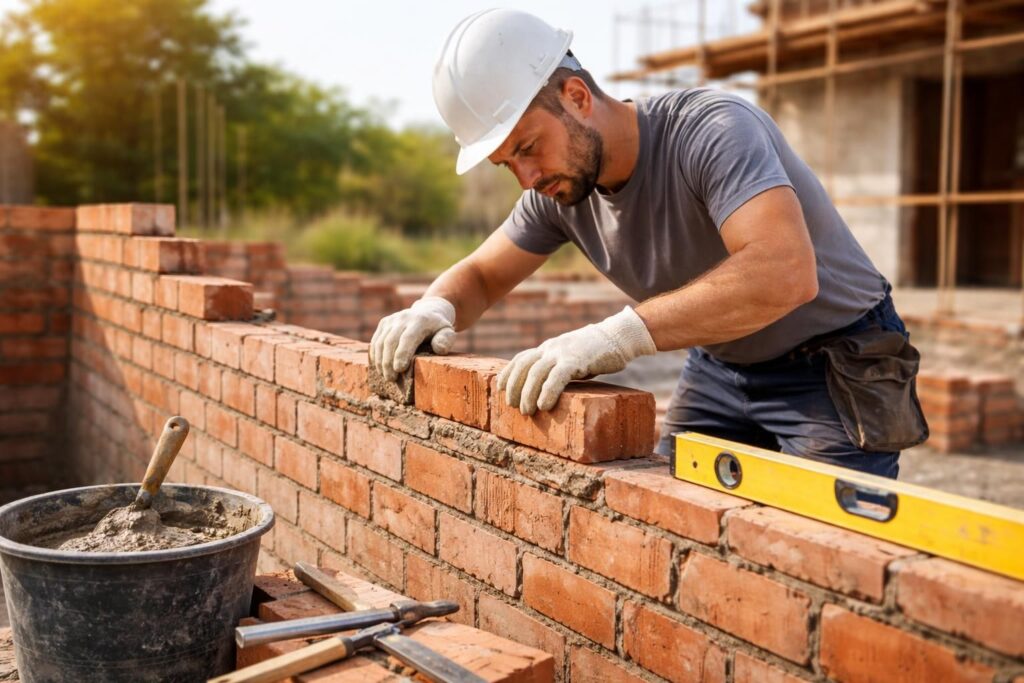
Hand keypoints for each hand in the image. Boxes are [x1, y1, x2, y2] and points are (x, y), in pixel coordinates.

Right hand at [370, 297, 456, 380]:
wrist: (428, 311)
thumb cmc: (437, 328)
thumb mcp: (447, 332)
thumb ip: (446, 340)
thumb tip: (439, 349)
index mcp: (420, 321)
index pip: (407, 338)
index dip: (402, 354)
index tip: (399, 370)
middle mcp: (403, 318)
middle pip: (391, 341)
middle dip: (388, 362)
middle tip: (391, 379)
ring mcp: (392, 319)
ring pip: (380, 341)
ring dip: (380, 361)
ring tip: (385, 376)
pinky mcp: (384, 323)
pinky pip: (376, 340)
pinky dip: (375, 354)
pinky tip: (379, 367)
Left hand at [496, 306, 656, 414]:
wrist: (619, 337)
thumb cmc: (597, 352)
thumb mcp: (571, 358)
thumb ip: (558, 369)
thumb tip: (548, 390)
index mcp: (549, 348)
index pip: (521, 359)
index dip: (509, 374)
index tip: (500, 389)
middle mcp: (551, 348)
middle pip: (524, 367)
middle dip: (515, 388)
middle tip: (513, 407)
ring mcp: (563, 353)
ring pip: (536, 373)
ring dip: (528, 394)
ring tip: (527, 411)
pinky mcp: (576, 360)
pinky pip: (557, 377)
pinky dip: (548, 392)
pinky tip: (544, 405)